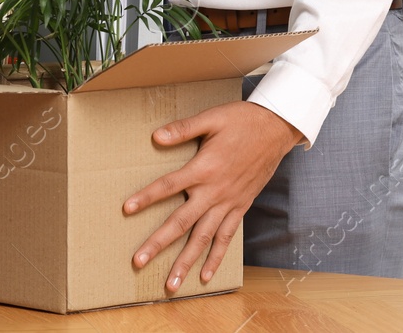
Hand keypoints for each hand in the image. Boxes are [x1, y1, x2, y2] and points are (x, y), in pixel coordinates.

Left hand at [124, 99, 303, 291]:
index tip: (126, 209)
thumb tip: (156, 136)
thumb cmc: (242, 121)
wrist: (276, 129)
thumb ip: (183, 129)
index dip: (147, 197)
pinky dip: (215, 258)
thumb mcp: (211, 118)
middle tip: (138, 261)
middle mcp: (214, 192)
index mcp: (204, 168)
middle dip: (158, 244)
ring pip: (203, 239)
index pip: (168, 185)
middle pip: (181, 223)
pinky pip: (226, 238)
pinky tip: (205, 276)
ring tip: (171, 285)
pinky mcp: (240, 208)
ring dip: (185, 262)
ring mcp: (228, 203)